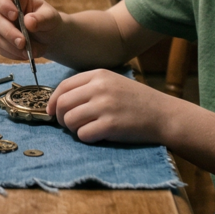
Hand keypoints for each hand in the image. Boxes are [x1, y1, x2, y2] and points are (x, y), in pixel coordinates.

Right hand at [0, 0, 62, 60]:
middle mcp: (3, 11)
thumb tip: (28, 22)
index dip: (3, 4)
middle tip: (22, 42)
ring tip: (32, 51)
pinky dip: (15, 54)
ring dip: (13, 47)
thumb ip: (42, 18)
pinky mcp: (0, 42)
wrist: (49, 37)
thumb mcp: (51, 17)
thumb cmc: (48, 21)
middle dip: (9, 32)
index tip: (15, 15)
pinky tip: (27, 54)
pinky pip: (2, 49)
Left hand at [48, 69, 171, 143]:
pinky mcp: (110, 125)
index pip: (63, 86)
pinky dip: (86, 138)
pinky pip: (83, 134)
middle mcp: (99, 88)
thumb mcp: (113, 82)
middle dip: (60, 117)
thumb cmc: (137, 100)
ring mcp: (104, 106)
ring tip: (86, 129)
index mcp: (99, 75)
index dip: (52, 101)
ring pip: (69, 120)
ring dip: (73, 129)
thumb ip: (89, 87)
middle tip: (69, 124)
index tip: (51, 111)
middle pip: (62, 104)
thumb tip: (59, 102)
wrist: (163, 114)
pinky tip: (97, 135)